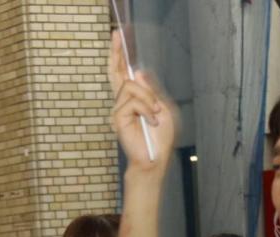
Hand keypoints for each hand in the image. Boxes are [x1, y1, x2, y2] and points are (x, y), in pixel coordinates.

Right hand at [109, 30, 176, 173]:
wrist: (155, 158)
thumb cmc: (160, 137)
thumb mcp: (163, 107)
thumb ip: (151, 90)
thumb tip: (139, 72)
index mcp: (135, 97)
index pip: (124, 73)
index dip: (120, 55)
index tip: (117, 37)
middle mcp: (123, 101)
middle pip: (116, 72)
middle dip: (116, 53)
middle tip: (115, 34)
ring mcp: (119, 109)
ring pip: (131, 87)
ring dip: (148, 99)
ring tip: (154, 114)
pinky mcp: (118, 117)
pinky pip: (133, 102)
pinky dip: (146, 109)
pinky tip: (151, 121)